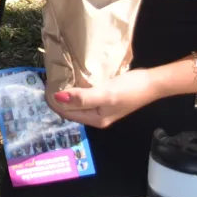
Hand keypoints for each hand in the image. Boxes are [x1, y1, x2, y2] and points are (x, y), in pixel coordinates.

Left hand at [50, 68, 164, 128]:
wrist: (152, 83)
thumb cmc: (129, 90)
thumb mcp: (104, 94)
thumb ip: (82, 98)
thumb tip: (57, 98)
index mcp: (94, 120)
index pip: (66, 113)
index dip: (53, 101)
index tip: (44, 84)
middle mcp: (96, 116)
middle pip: (70, 108)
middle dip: (57, 96)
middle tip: (48, 78)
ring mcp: (100, 106)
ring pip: (76, 100)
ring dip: (66, 91)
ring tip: (56, 76)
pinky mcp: (104, 96)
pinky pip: (84, 94)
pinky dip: (76, 87)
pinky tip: (72, 77)